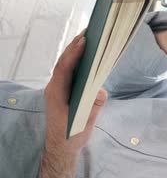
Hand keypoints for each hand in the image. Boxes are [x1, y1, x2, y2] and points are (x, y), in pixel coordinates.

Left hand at [35, 30, 107, 177]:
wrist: (62, 146)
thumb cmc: (72, 134)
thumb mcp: (86, 121)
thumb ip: (94, 105)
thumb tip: (101, 90)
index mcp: (57, 93)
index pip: (64, 68)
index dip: (73, 54)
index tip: (84, 41)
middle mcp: (55, 88)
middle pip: (64, 62)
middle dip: (75, 47)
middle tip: (89, 32)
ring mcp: (59, 89)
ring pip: (66, 66)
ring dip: (76, 53)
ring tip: (89, 39)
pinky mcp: (64, 91)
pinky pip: (70, 73)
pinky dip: (78, 63)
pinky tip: (88, 57)